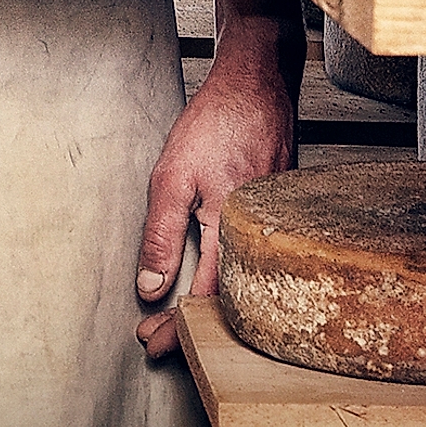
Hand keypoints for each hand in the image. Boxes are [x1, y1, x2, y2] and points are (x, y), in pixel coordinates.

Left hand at [134, 38, 296, 357]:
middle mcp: (257, 236)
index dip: (177, 328)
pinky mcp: (275, 214)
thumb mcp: (172, 177)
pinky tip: (210, 281)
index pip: (204, 299)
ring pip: (241, 282)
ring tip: (176, 320)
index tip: (152, 342)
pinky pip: (251, 259)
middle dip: (189, 326)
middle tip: (157, 339)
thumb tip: (150, 286)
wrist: (257, 84)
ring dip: (207, 306)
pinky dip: (227, 278)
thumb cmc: (217, 123)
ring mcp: (271, 226)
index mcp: (231, 231)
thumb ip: (161, 234)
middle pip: (225, 301)